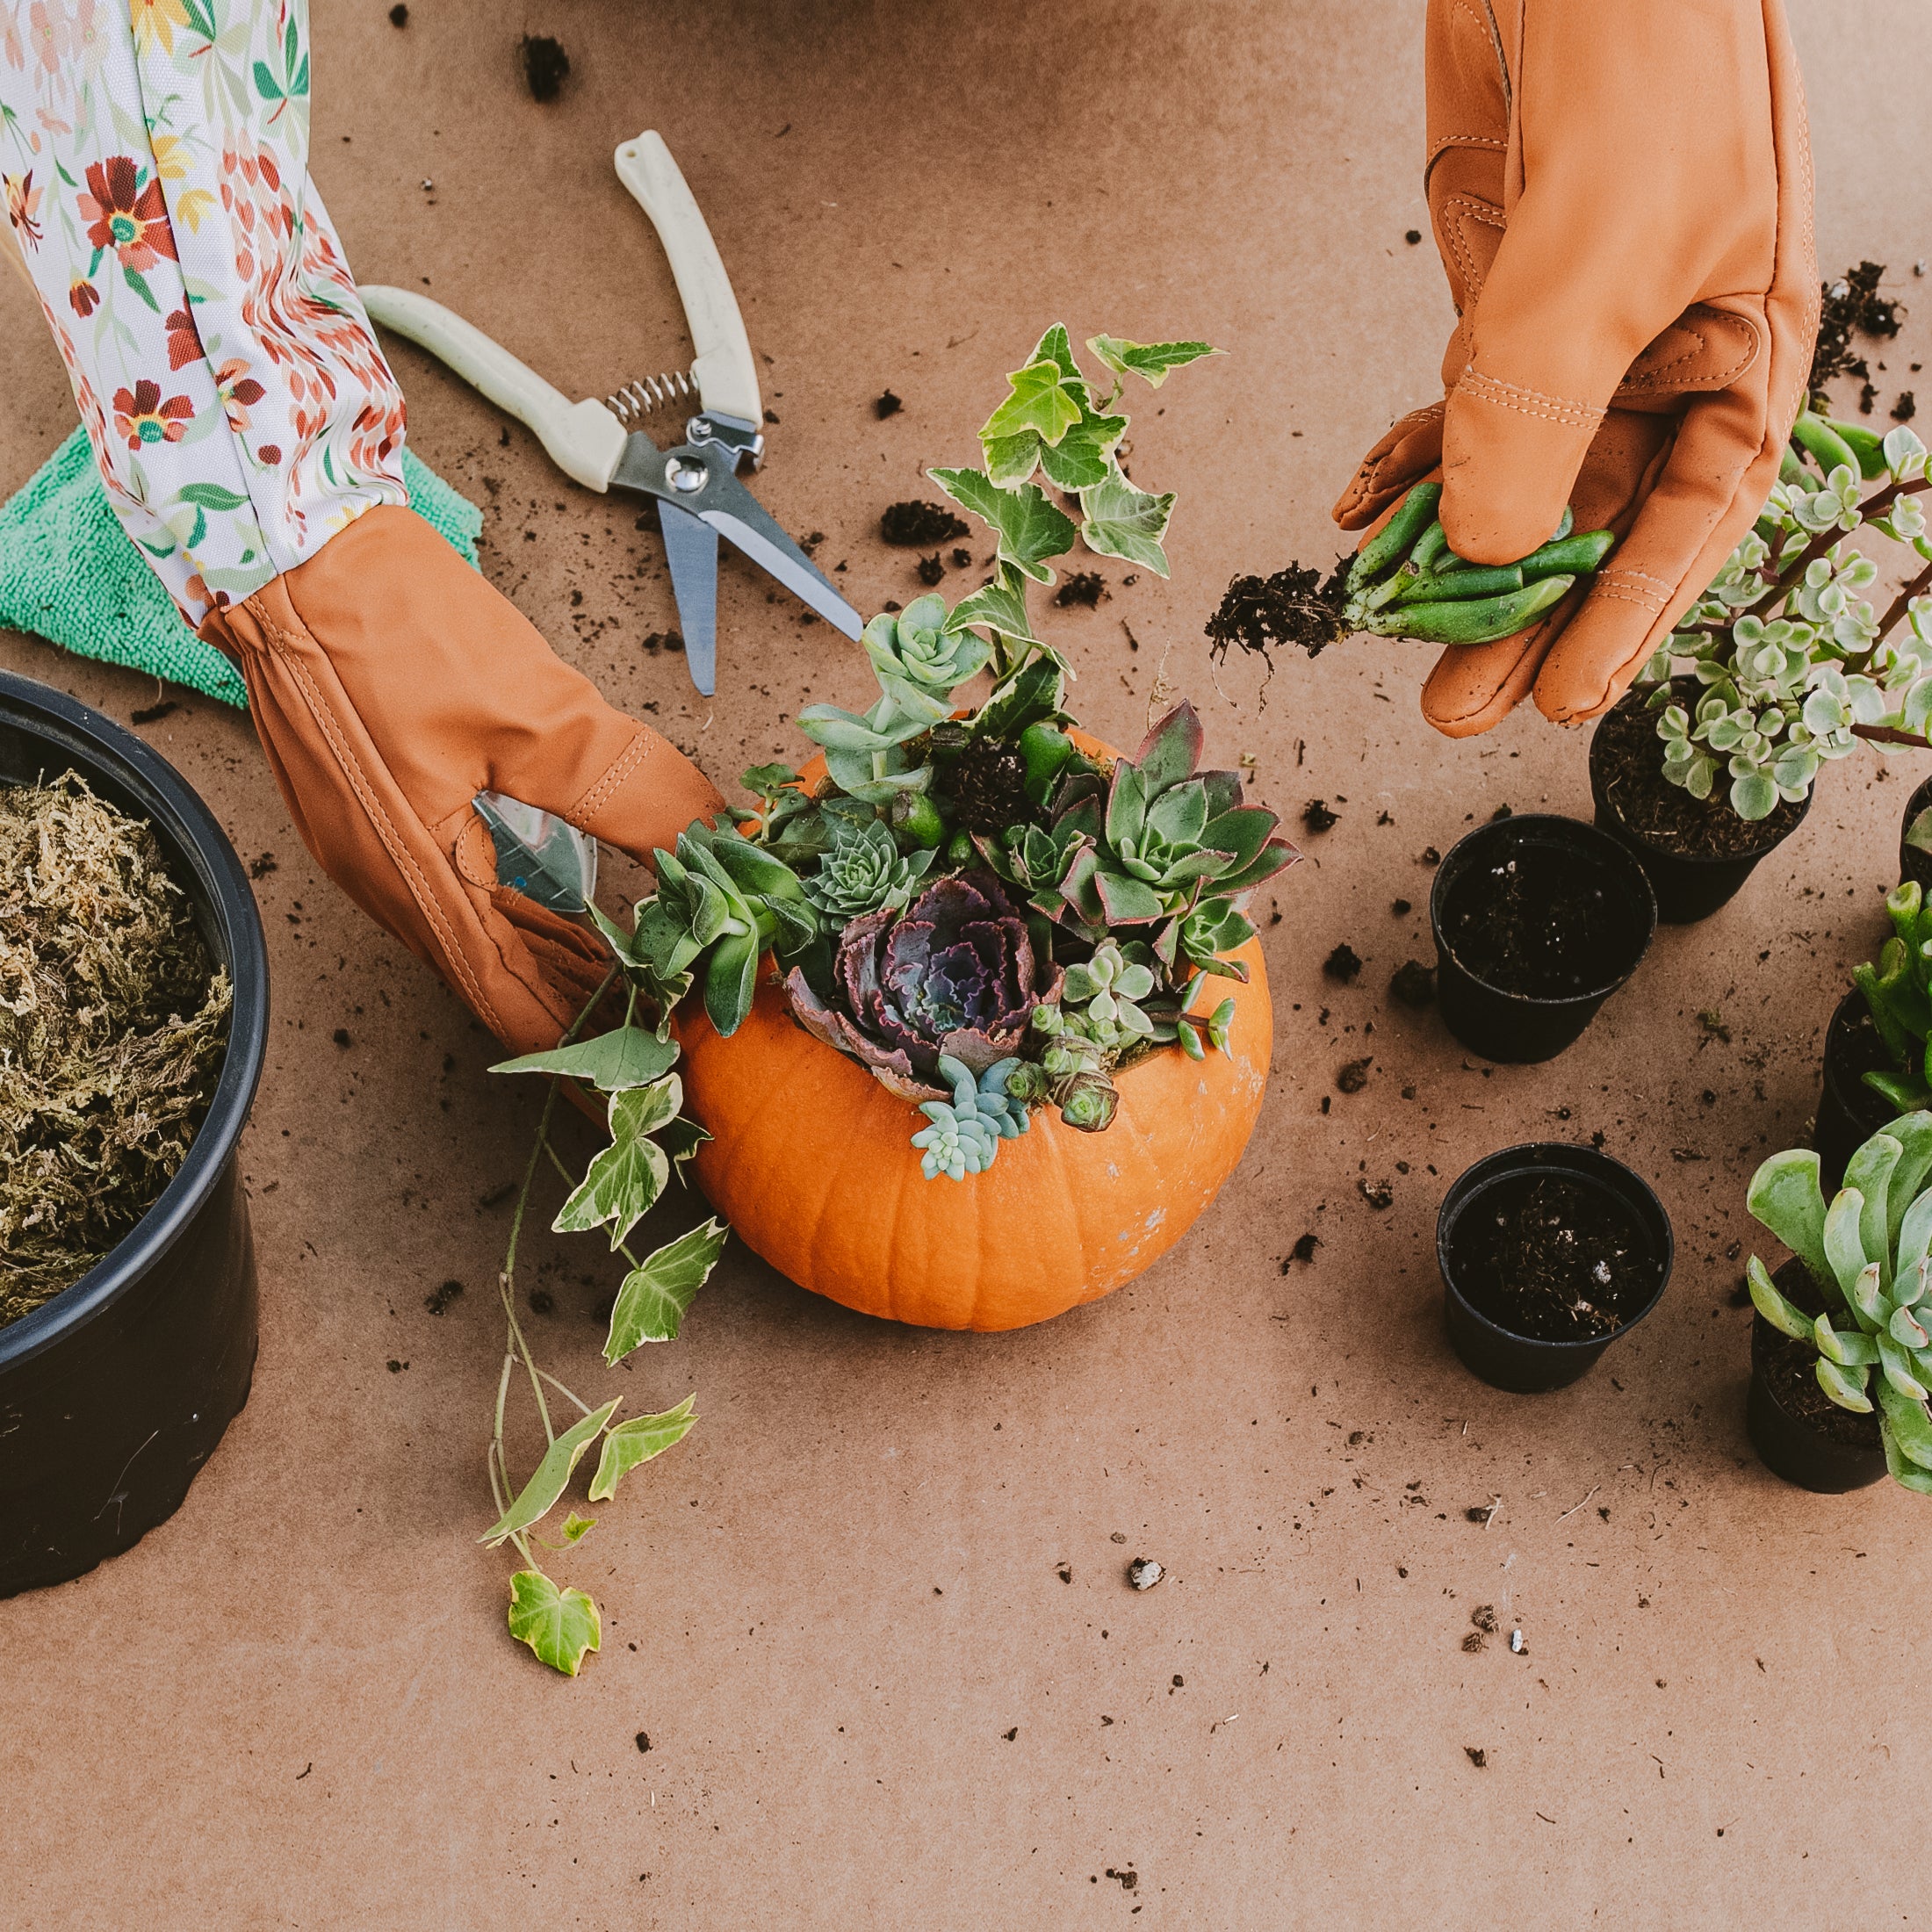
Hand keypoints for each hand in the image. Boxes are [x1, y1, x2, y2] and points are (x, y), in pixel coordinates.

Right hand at [202, 508, 723, 1052]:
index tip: (643, 1066)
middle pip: (493, 974)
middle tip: (663, 1017)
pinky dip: (518, 909)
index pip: (506, 999)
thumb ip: (625, 785)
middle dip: (580, 1002)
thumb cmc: (391, 620)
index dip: (578, 1043)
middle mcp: (382, 877)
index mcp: (412, 876)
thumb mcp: (531, 709)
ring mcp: (369, 844)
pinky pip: (455, 887)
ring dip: (552, 957)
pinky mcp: (372, 805)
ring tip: (635, 975)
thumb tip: (712, 836)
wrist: (286, 540)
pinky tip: (570, 912)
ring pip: (476, 931)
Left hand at [1334, 0, 1815, 736]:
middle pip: (1595, 515)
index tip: (1562, 700)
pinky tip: (1359, 518)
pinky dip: (1405, 461)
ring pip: (1513, 472)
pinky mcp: (1498, 295)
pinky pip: (1451, 407)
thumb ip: (1542, 402)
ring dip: (1451, 554)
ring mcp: (1574, 325)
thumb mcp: (1603, 244)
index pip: (1693, 514)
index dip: (1628, 616)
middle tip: (1459, 704)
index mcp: (1744, 341)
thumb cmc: (1646, 46)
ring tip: (1400, 638)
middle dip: (1524, 612)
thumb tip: (1491, 545)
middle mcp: (1664, 348)